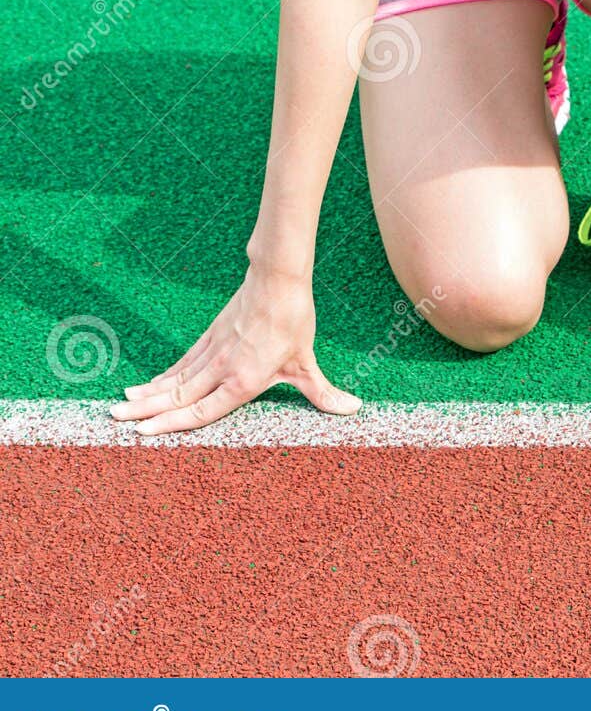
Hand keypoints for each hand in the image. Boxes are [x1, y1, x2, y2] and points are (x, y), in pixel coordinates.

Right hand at [109, 265, 361, 435]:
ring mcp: (213, 350)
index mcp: (243, 379)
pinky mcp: (211, 335)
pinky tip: (149, 385)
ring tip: (120, 406)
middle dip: (146, 411)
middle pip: (178, 395)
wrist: (278, 276)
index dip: (172, 424)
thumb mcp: (308, 361)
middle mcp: (222, 367)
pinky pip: (183, 361)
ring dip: (148, 394)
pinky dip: (164, 374)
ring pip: (175, 378)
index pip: (202, 410)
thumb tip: (354, 410)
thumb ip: (323, 392)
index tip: (145, 434)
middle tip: (116, 422)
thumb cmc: (293, 320)